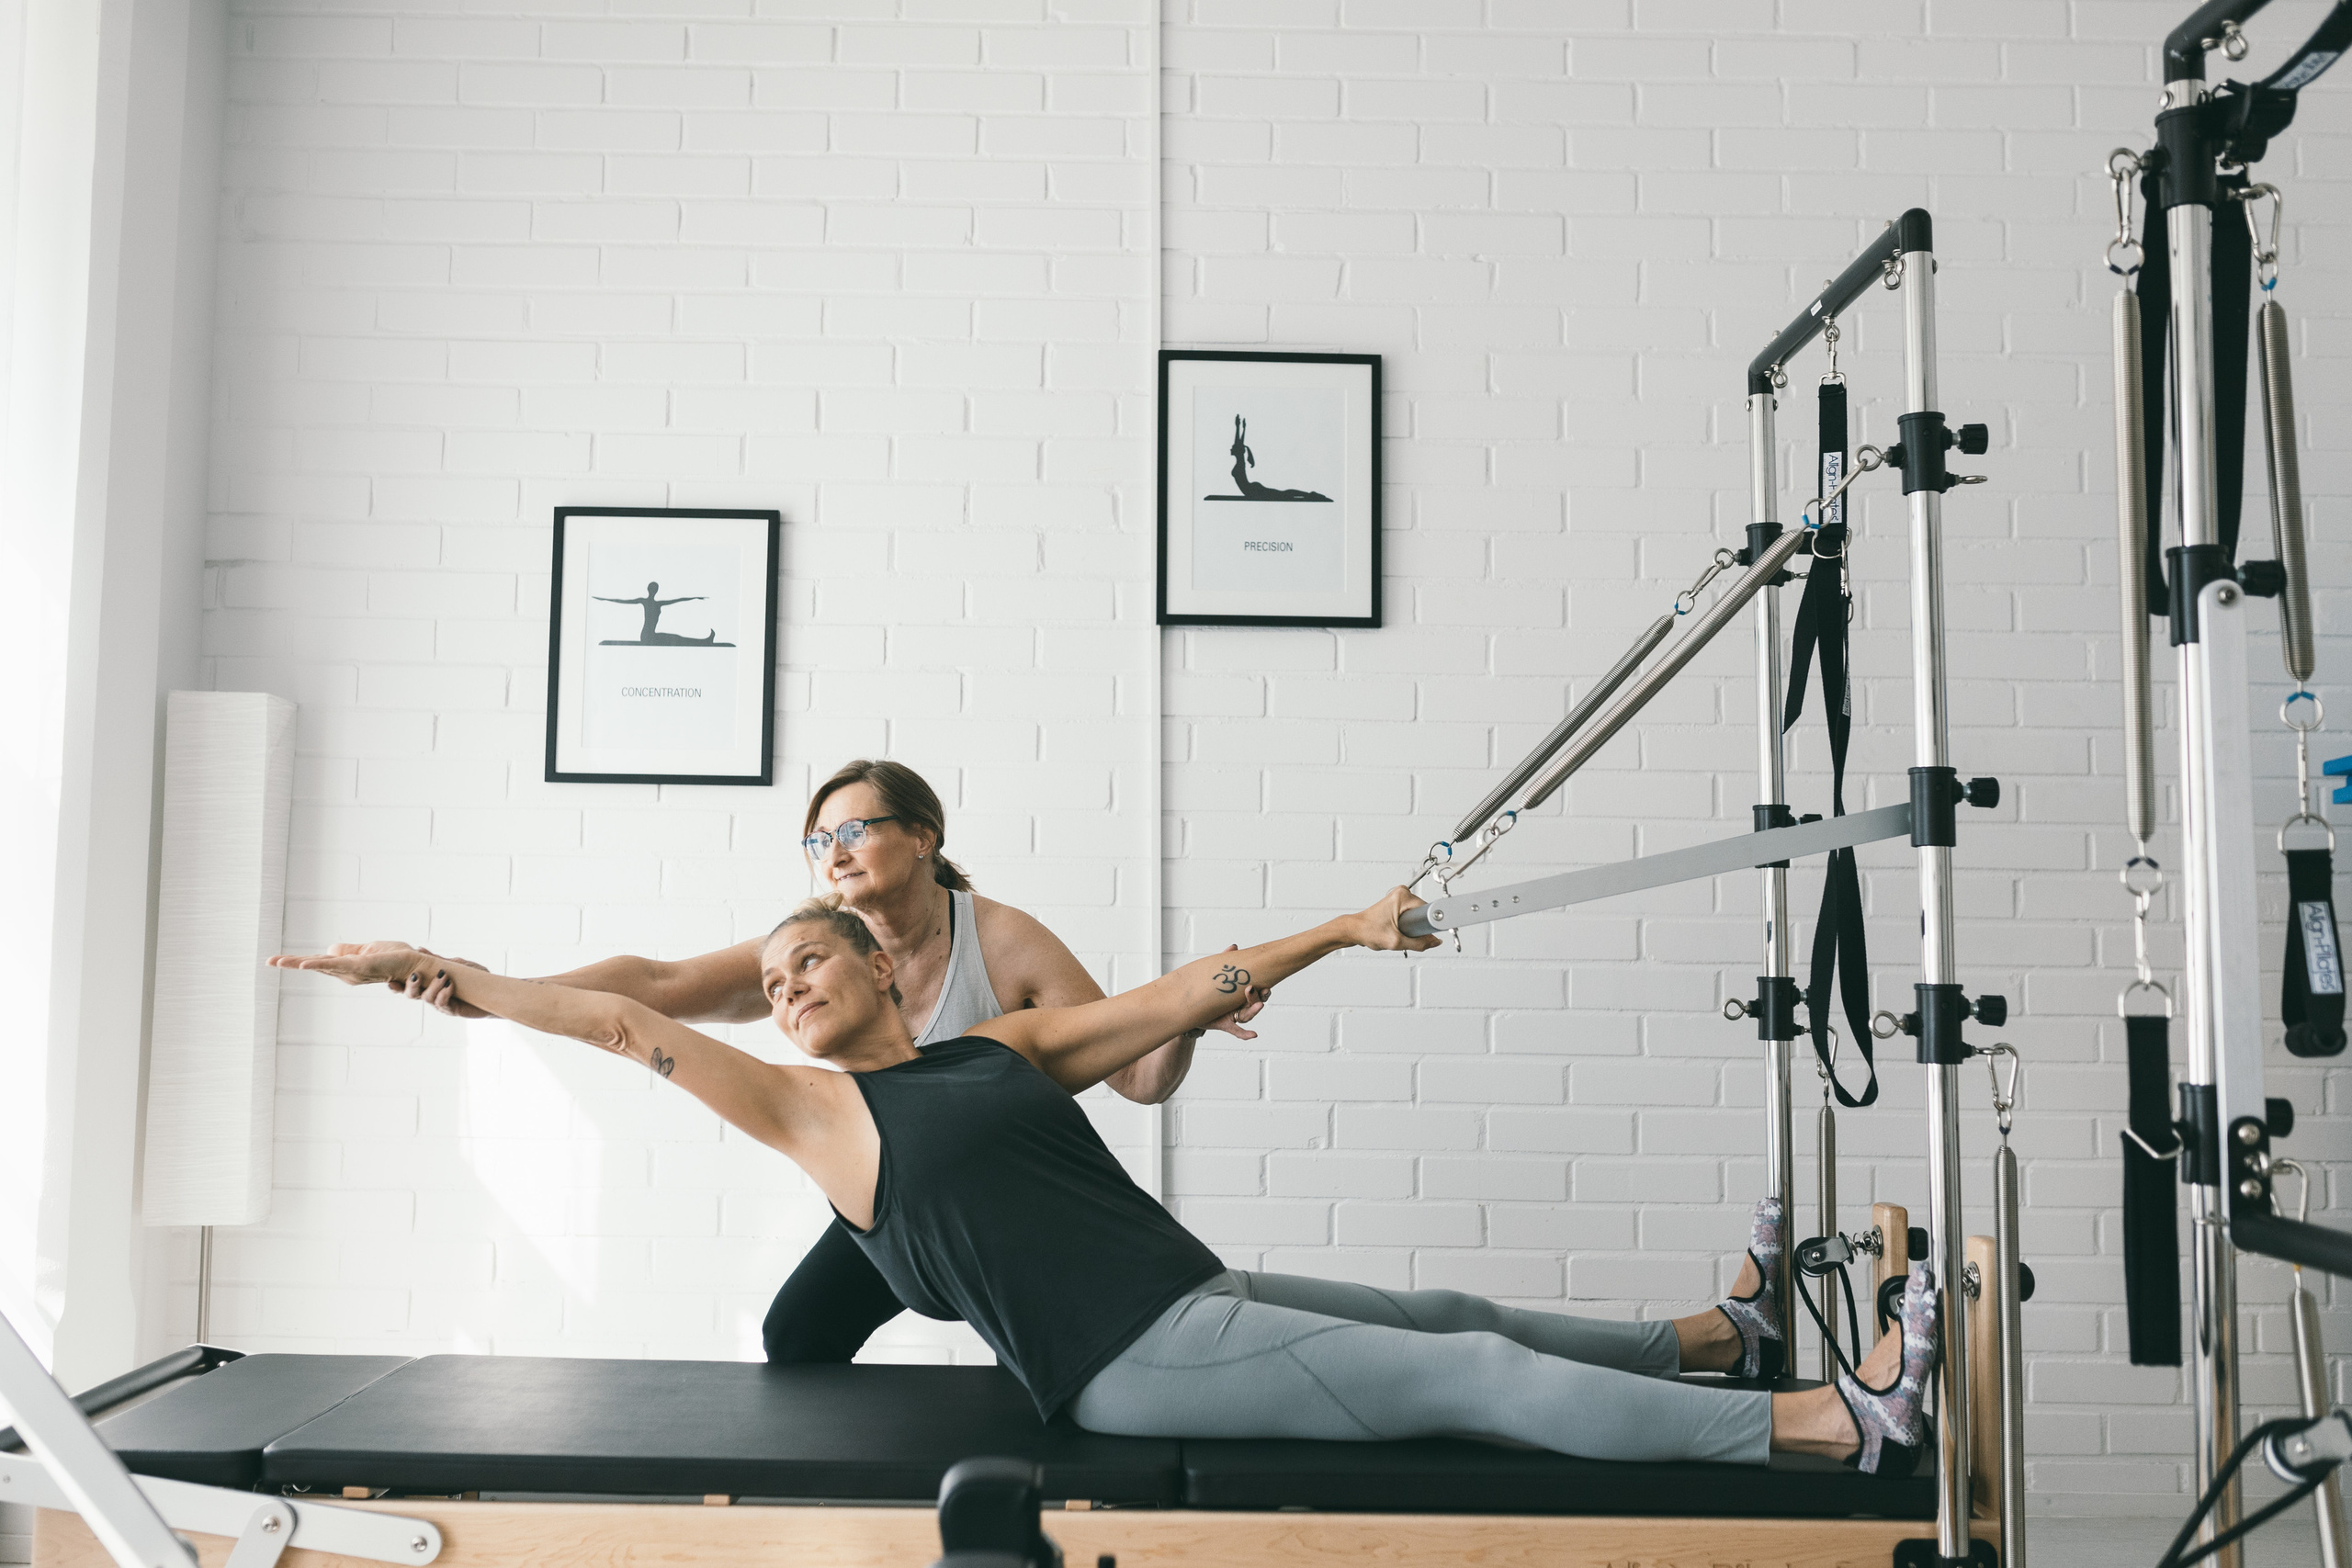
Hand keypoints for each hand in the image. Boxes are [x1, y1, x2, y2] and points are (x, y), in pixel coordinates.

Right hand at [271, 941, 429, 988]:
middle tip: (268, 961)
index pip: (318, 962)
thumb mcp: (368, 950)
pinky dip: (321, 964)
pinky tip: (306, 963)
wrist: (417, 965)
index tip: (276, 960)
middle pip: (313, 965)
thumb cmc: (398, 959)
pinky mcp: (360, 967)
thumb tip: (328, 950)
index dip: (298, 961)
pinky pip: (337, 965)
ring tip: (277, 961)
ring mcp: (352, 972)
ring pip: (320, 965)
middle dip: (291, 963)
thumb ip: (348, 951)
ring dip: (298, 963)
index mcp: (347, 968)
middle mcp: (346, 973)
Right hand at [403, 950, 489, 1017]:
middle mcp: (432, 994)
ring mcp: (441, 1003)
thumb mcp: (457, 965)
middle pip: (412, 994)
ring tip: (443, 975)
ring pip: (426, 998)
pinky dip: (444, 993)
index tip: (390, 979)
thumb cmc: (476, 979)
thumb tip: (420, 950)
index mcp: (430, 983)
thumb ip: (439, 960)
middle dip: (409, 986)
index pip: (409, 984)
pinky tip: (449, 985)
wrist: (495, 993)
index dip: (397, 984)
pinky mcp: (452, 1009)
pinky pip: (442, 1003)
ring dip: (432, 985)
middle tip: (415, 975)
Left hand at [1202, 944, 1268, 1041]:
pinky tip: (1254, 1035)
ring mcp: (1234, 1016)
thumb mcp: (1217, 975)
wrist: (1190, 1008)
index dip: (1264, 991)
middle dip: (1259, 998)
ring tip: (1259, 1005)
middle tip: (1260, 991)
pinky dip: (1246, 1034)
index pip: (1257, 993)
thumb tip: (1234, 947)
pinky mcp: (1225, 1025)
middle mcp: (1240, 1006)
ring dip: (1255, 1011)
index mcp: (1240, 994)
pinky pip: (1237, 1031)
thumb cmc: (1207, 990)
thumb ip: (1226, 962)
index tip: (1267, 986)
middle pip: (1255, 1004)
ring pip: (1248, 1015)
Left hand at [1350, 887, 1439, 952]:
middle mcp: (1402, 893)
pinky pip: (1411, 915)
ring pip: (1417, 915)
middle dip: (1418, 927)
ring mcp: (1399, 897)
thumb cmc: (1368, 931)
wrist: (1355, 930)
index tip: (1423, 933)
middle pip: (1423, 913)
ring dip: (1412, 927)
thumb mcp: (1397, 942)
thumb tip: (1434, 942)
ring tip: (1398, 931)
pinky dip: (1408, 925)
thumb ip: (1419, 943)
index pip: (1427, 910)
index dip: (1428, 924)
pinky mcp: (1397, 903)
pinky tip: (1398, 929)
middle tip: (1404, 934)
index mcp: (1403, 896)